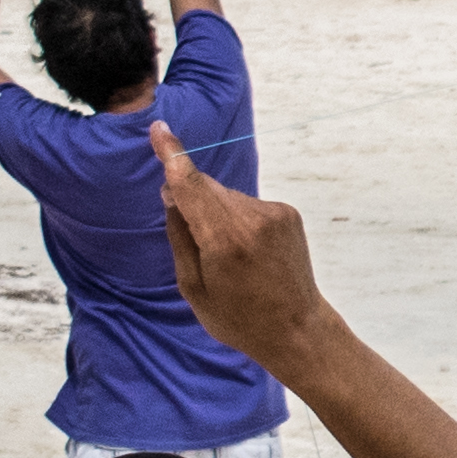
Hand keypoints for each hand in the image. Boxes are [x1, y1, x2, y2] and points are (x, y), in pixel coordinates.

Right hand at [146, 118, 330, 368]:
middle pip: (207, 190)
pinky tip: (249, 252)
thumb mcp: (193, 287)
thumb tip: (172, 194)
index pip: (190, 186)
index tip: (159, 129)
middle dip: (192, 202)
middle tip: (198, 244)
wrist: (297, 329)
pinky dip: (238, 220)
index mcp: (224, 240)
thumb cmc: (238, 317)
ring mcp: (275, 214)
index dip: (172, 156)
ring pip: (227, 197)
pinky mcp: (288, 214)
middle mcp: (252, 219)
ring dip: (217, 215)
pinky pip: (248, 206)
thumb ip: (180, 235)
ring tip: (230, 258)